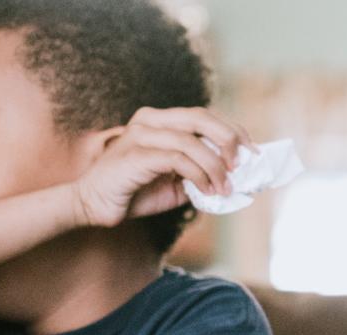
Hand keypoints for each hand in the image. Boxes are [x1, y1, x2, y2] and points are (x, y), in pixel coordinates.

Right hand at [71, 107, 251, 227]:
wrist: (94, 206)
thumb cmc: (135, 193)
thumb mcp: (176, 182)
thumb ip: (201, 173)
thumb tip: (236, 177)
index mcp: (160, 120)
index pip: (204, 116)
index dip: (232, 130)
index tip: (252, 151)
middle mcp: (150, 120)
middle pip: (201, 117)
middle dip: (229, 140)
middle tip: (243, 164)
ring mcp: (140, 134)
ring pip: (192, 141)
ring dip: (215, 167)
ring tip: (224, 188)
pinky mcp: (136, 154)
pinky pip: (177, 159)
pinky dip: (198, 175)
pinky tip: (206, 191)